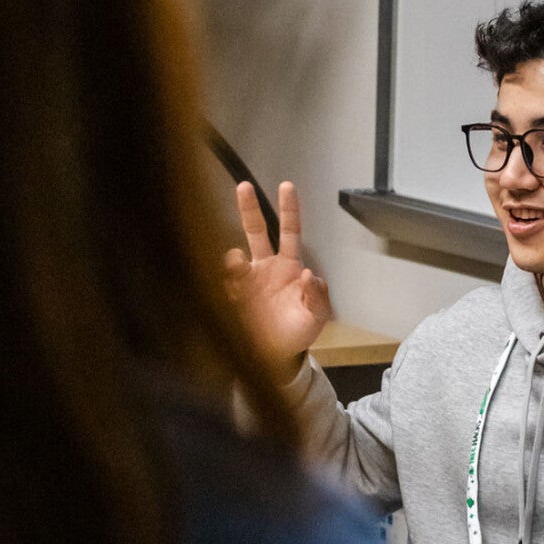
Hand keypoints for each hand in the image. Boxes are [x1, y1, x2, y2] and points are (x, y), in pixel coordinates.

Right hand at [224, 180, 331, 380]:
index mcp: (289, 266)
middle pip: (256, 231)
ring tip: (237, 262)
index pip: (289, 231)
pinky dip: (226, 284)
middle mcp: (265, 267)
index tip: (286, 186)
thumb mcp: (317, 316)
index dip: (289, 209)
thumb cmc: (297, 331)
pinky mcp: (231, 299)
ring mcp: (246, 282)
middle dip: (249, 209)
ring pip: (236, 259)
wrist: (276, 358)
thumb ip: (318, 297)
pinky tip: (230, 291)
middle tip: (243, 186)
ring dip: (235, 259)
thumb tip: (310, 275)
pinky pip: (225, 286)